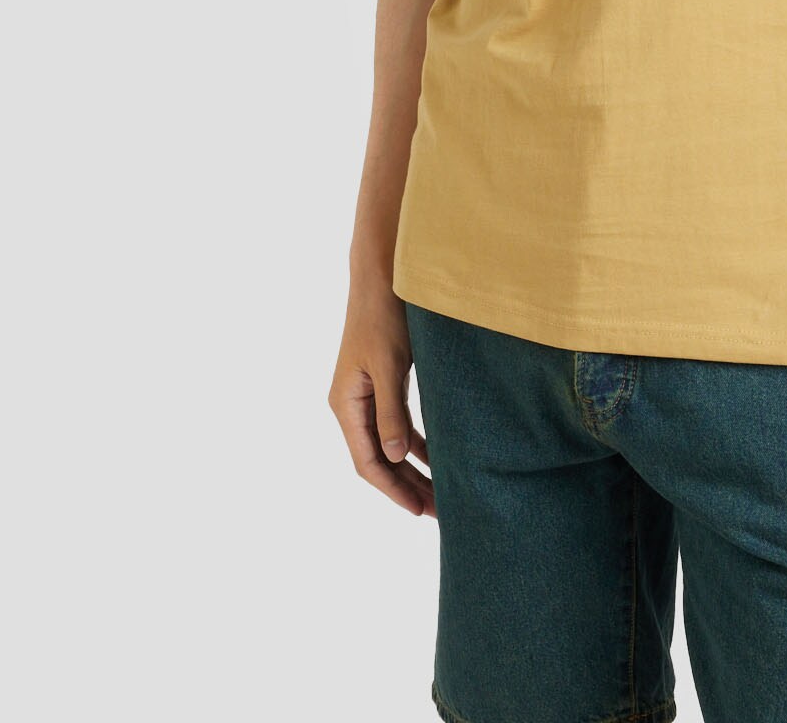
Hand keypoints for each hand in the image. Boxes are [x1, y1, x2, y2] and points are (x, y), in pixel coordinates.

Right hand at [327, 281, 434, 515]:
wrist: (383, 274)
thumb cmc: (384, 314)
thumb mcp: (389, 364)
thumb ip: (391, 411)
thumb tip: (393, 457)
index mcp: (346, 403)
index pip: (367, 461)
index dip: (392, 488)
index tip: (418, 510)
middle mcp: (351, 404)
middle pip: (377, 458)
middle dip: (405, 485)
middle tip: (438, 511)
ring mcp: (366, 394)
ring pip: (388, 444)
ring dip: (412, 468)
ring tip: (440, 493)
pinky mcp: (382, 383)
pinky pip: (396, 424)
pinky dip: (416, 442)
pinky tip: (438, 456)